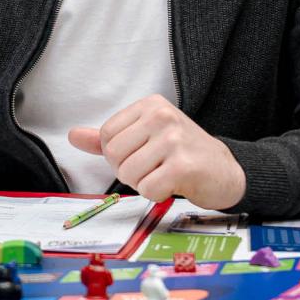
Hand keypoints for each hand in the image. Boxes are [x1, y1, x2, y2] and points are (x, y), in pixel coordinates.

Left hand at [66, 95, 245, 208]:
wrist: (225, 171)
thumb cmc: (183, 154)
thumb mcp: (145, 136)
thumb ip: (109, 137)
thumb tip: (73, 136)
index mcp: (151, 105)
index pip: (106, 135)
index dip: (117, 155)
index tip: (141, 155)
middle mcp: (162, 116)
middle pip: (113, 155)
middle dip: (128, 171)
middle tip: (153, 168)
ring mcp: (174, 140)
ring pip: (128, 174)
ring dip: (143, 183)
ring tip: (164, 175)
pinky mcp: (183, 166)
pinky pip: (147, 189)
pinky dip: (157, 194)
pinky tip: (174, 184)